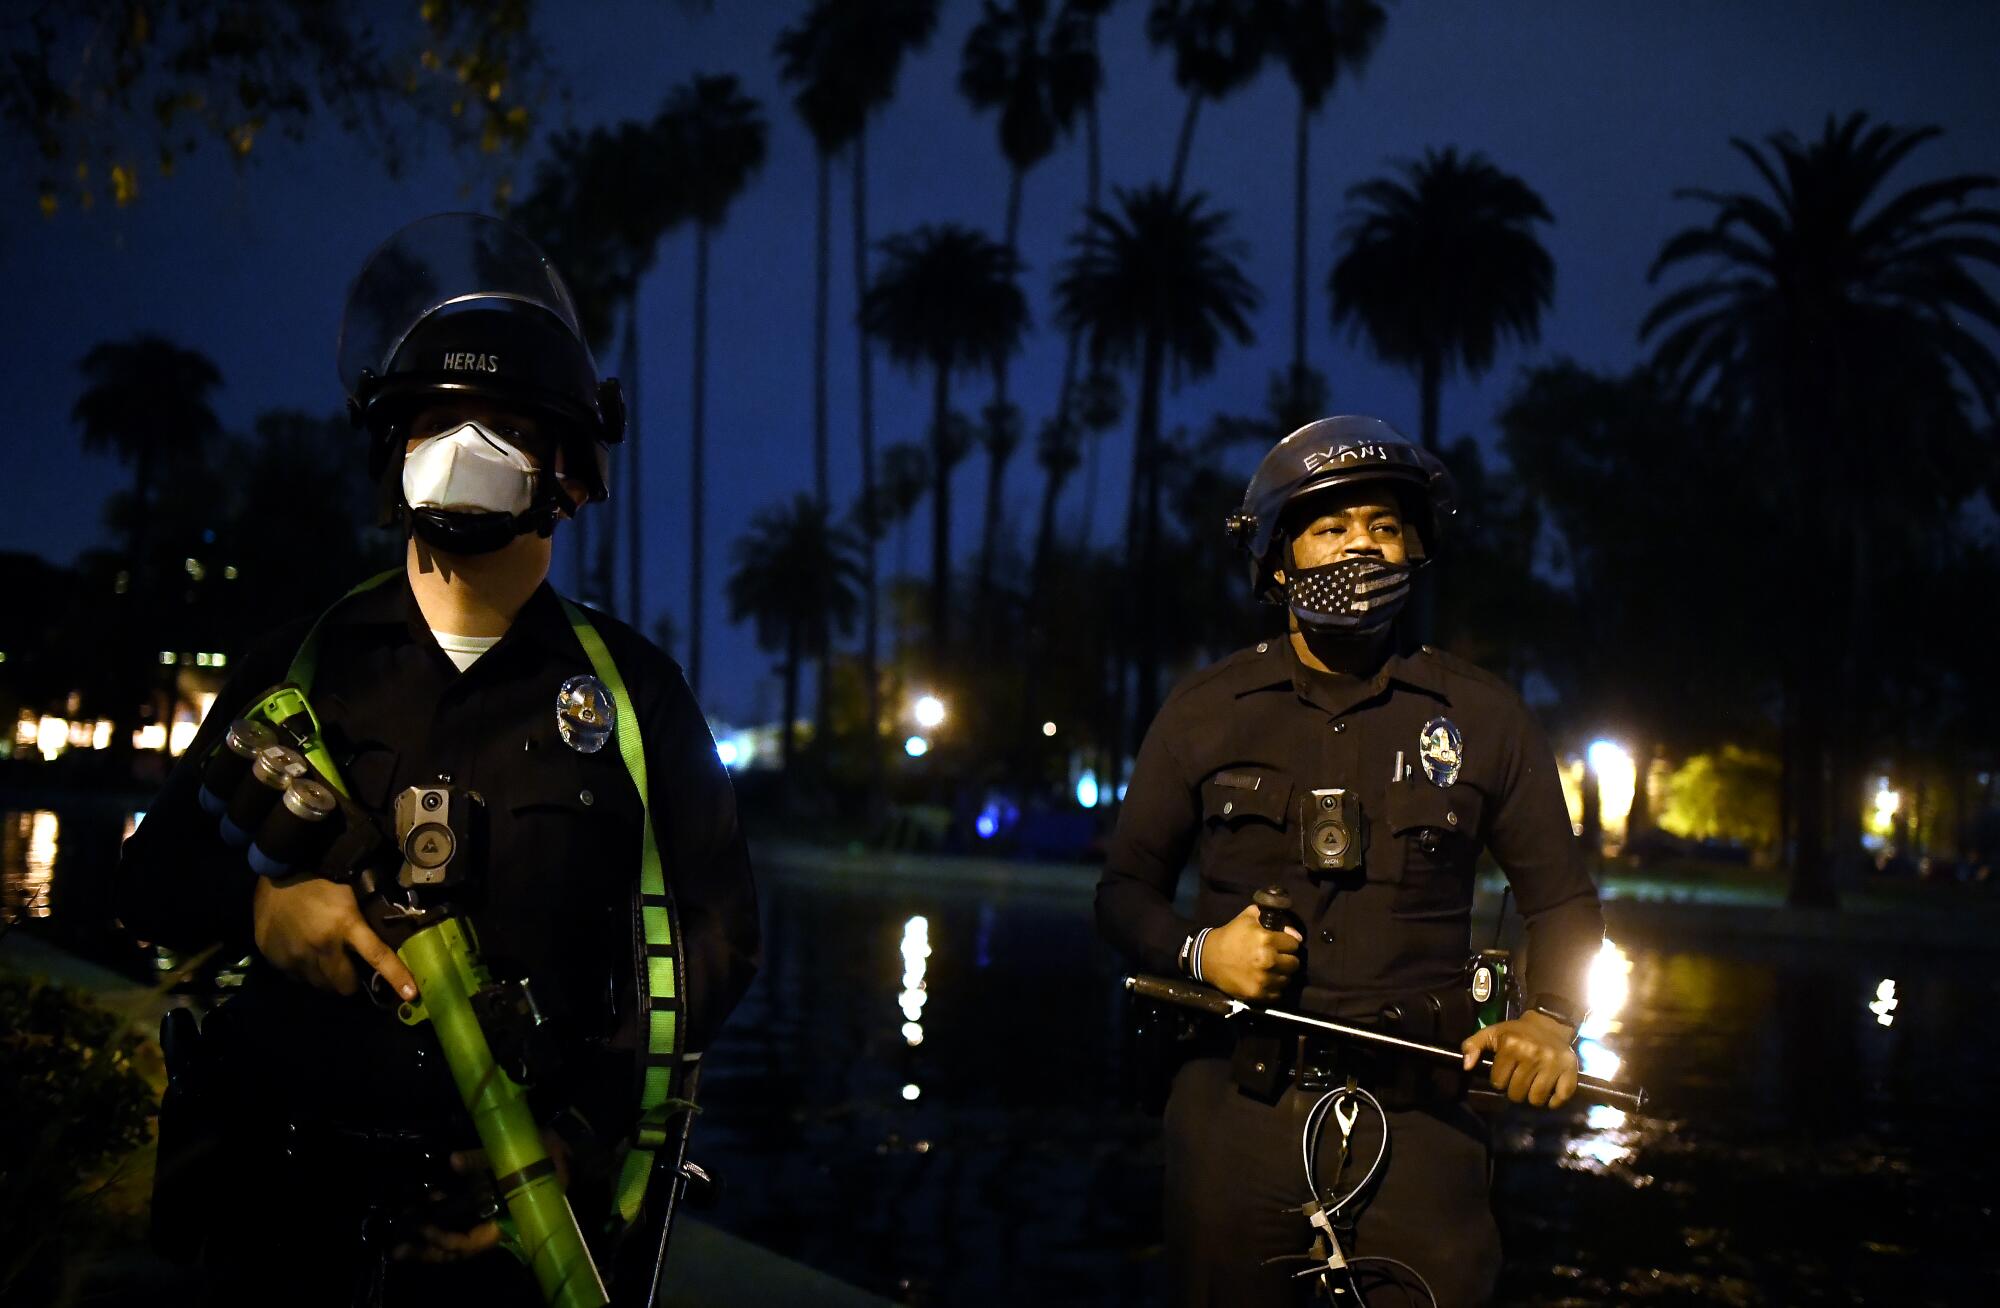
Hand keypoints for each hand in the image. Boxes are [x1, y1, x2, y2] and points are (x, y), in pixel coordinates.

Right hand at [252, 875, 416, 1000]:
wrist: (279, 871)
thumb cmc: (321, 880)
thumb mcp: (350, 895)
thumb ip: (361, 922)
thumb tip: (381, 943)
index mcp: (346, 925)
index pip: (377, 956)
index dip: (396, 976)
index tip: (410, 994)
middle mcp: (322, 945)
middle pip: (344, 984)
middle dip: (351, 982)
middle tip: (352, 971)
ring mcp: (296, 955)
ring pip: (320, 985)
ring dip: (328, 978)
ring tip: (326, 961)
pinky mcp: (276, 958)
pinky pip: (297, 978)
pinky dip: (304, 972)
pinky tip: (304, 955)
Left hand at [392, 1127, 573, 1263]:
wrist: (570, 1151)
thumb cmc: (547, 1156)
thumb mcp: (519, 1156)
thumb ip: (484, 1160)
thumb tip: (453, 1161)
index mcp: (507, 1222)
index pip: (469, 1242)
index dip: (444, 1238)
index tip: (423, 1225)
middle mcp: (498, 1228)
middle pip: (457, 1250)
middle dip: (427, 1250)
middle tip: (396, 1249)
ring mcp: (493, 1221)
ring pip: (458, 1241)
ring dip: (430, 1239)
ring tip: (403, 1233)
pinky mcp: (491, 1211)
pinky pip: (463, 1225)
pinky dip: (443, 1220)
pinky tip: (428, 1205)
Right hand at [1201, 903, 1302, 1001]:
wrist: (1208, 958)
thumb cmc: (1230, 935)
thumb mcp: (1247, 918)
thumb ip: (1272, 919)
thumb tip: (1294, 934)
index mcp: (1267, 940)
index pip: (1294, 945)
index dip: (1288, 943)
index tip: (1281, 945)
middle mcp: (1268, 961)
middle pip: (1294, 963)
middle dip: (1287, 959)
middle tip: (1278, 958)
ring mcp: (1263, 979)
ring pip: (1287, 979)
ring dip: (1281, 974)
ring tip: (1271, 970)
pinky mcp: (1257, 994)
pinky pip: (1277, 993)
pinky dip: (1273, 988)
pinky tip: (1265, 980)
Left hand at [1459, 1012, 1579, 1107]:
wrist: (1548, 1023)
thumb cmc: (1516, 1032)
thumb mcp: (1491, 1033)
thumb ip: (1473, 1046)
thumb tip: (1467, 1066)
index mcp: (1511, 1045)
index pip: (1498, 1082)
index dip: (1499, 1080)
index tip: (1505, 1073)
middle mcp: (1532, 1054)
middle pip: (1516, 1094)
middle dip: (1515, 1091)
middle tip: (1520, 1081)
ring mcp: (1552, 1063)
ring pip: (1536, 1099)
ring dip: (1533, 1097)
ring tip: (1532, 1086)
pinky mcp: (1570, 1069)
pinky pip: (1562, 1096)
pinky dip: (1555, 1101)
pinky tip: (1549, 1094)